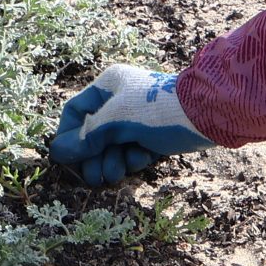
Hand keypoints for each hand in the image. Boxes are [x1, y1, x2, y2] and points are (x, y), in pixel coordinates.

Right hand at [49, 63, 212, 186]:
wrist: (208, 115)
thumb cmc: (158, 111)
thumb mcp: (116, 122)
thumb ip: (87, 138)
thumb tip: (56, 153)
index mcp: (108, 86)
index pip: (76, 112)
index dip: (69, 137)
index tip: (68, 161)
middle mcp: (120, 99)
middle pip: (93, 134)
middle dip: (94, 157)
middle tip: (94, 179)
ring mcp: (138, 118)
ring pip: (113, 146)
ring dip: (112, 161)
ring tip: (117, 172)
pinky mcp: (154, 134)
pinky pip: (132, 150)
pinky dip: (133, 158)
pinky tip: (142, 160)